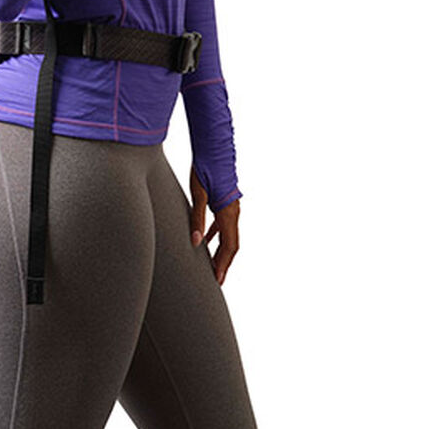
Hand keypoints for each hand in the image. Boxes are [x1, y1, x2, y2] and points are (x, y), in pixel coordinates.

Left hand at [189, 162, 239, 287]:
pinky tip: (205, 240)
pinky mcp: (224, 200)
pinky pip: (223, 224)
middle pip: (232, 244)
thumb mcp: (198, 194)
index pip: (229, 246)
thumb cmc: (205, 168)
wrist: (212, 147)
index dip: (223, 265)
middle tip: (216, 280)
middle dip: (224, 263)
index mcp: (228, 212)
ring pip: (229, 235)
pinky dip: (216, 236)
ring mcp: (231, 206)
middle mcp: (233, 211)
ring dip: (221, 251)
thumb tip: (195, 243)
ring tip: (211, 266)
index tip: (217, 281)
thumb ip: (197, 219)